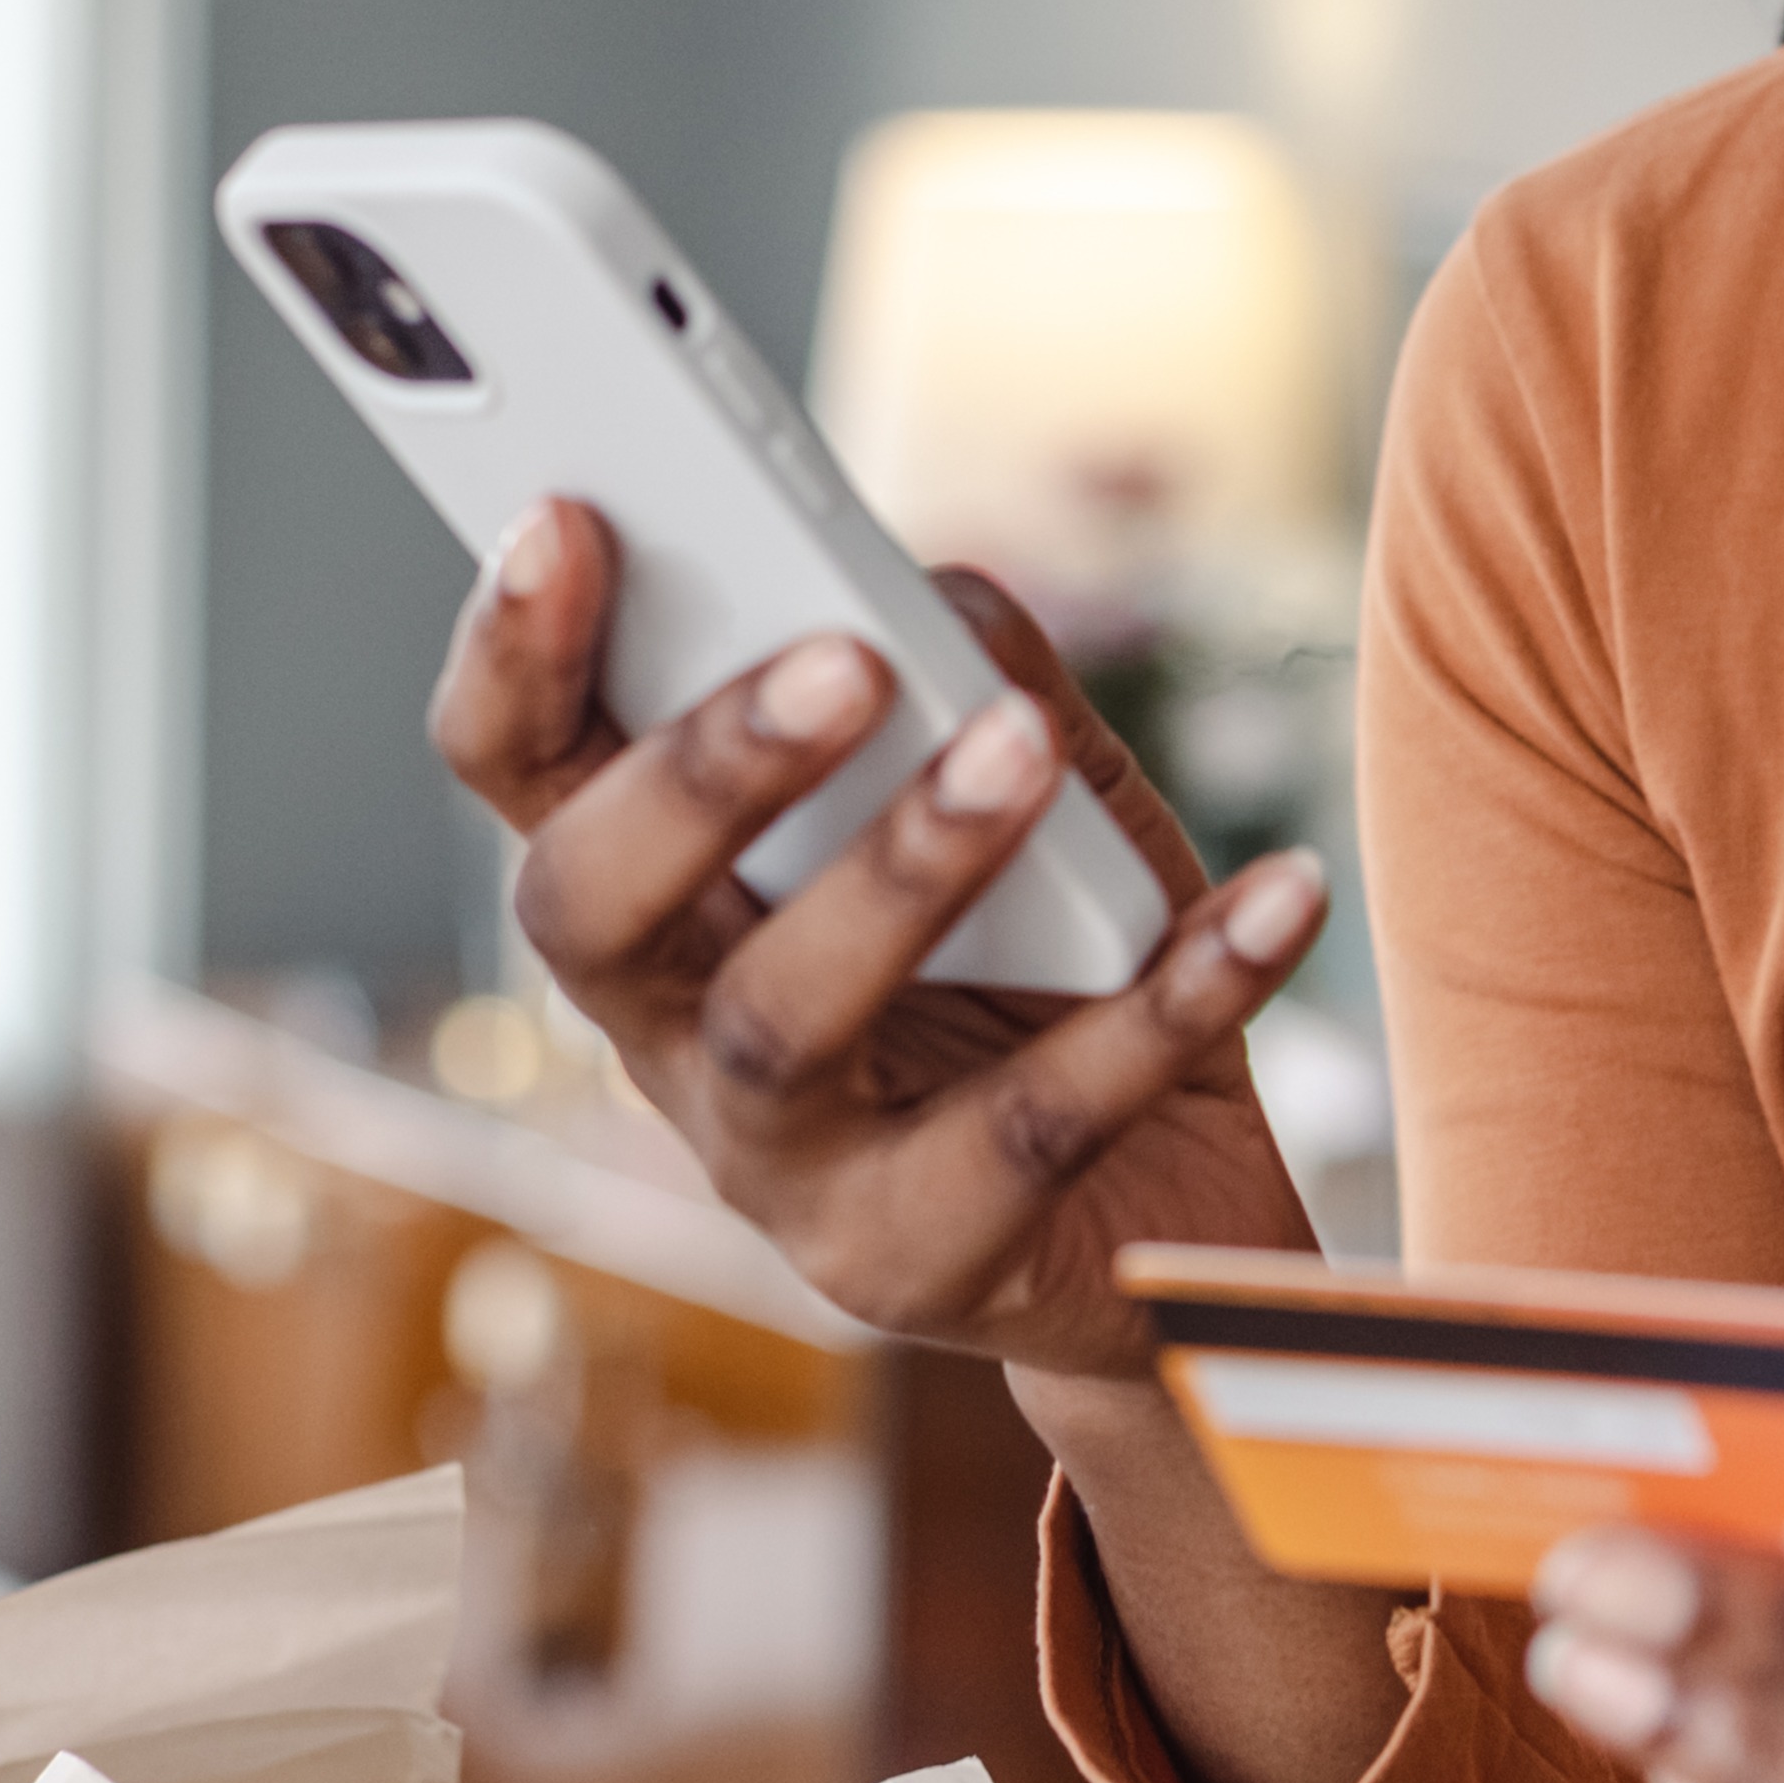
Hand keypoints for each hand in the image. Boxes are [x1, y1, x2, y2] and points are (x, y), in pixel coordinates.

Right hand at [426, 501, 1329, 1378]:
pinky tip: (1272, 899)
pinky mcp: (923, 1267)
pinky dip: (1169, 998)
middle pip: (592, 908)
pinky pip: (1039, 1125)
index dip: (512, 653)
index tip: (562, 515)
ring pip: (780, 1025)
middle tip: (838, 659)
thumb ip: (976, 679)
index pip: (523, 773)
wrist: (1169, 1225)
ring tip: (1021, 749)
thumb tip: (937, 593)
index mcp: (664, 900)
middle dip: (696, 773)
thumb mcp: (1034, 802)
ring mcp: (784, 1172)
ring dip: (904, 869)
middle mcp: (676, 1041)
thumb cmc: (1061, 969)